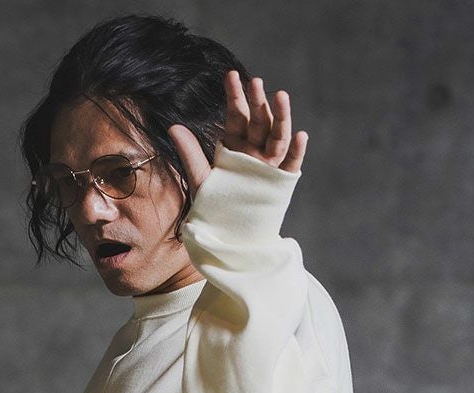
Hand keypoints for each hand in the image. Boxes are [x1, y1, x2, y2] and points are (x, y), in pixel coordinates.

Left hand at [168, 69, 307, 193]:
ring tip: (281, 96)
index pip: (236, 115)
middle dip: (258, 101)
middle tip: (255, 81)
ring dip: (280, 117)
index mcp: (235, 145)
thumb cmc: (215, 206)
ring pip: (278, 136)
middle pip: (259, 121)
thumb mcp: (201, 179)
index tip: (231, 75)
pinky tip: (301, 135)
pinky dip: (297, 151)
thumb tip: (173, 126)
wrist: (229, 235)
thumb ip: (190, 153)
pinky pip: (291, 163)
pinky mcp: (281, 181)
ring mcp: (269, 165)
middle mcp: (254, 151)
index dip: (235, 96)